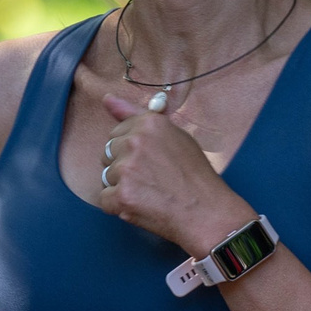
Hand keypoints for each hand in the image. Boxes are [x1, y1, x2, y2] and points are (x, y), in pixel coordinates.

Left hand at [98, 94, 248, 255]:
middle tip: (151, 178)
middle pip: (108, 152)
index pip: (118, 131)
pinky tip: (140, 205)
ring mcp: (127, 169)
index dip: (132, 149)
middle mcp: (135, 141)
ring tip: (149, 192)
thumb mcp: (175, 136)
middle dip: (123, 166)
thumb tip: (106, 98)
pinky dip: (118, 205)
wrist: (206, 212)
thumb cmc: (195, 176)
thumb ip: (137, 115)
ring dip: (121, 186)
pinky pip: (104, 199)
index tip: (149, 160)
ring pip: (106, 176)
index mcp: (149, 123)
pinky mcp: (121, 196)